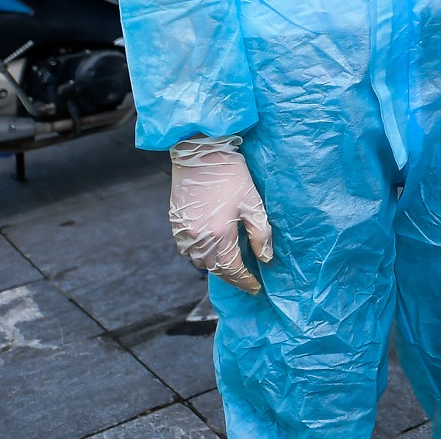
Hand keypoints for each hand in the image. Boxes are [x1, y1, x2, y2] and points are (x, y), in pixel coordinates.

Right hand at [168, 135, 272, 293]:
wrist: (200, 153)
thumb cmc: (231, 175)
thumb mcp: (253, 203)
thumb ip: (260, 233)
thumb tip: (266, 257)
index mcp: (219, 234)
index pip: (233, 269)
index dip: (245, 281)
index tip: (256, 287)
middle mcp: (198, 238)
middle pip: (215, 269)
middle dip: (231, 276)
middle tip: (245, 278)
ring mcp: (183, 232)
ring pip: (199, 261)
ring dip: (215, 265)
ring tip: (230, 263)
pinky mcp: (175, 223)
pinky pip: (187, 248)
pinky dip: (200, 253)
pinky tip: (211, 247)